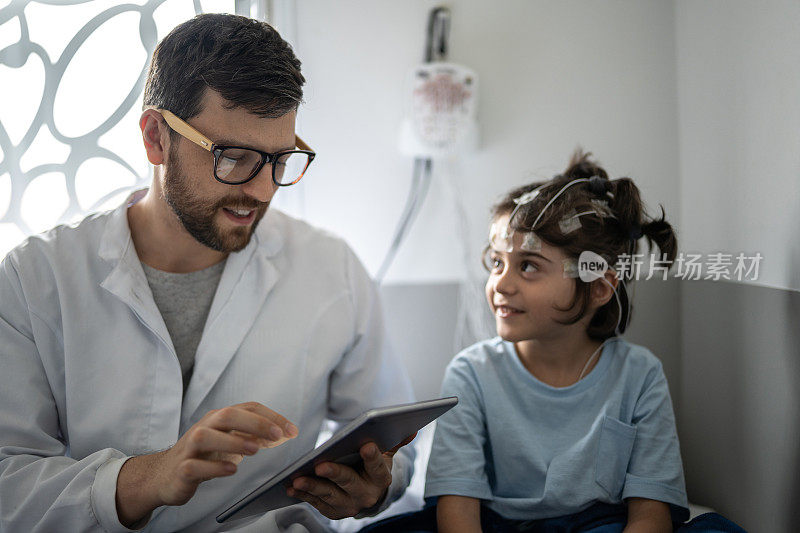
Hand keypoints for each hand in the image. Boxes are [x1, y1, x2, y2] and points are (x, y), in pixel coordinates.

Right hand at [116, 402, 296, 526]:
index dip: (272, 416)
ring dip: (233, 441)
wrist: (165, 475)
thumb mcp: (231, 441)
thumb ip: (256, 435)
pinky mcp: (182, 468)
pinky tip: (231, 469)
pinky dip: (214, 467)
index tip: (292, 430)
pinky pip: (195, 465)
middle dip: (254, 423)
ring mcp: (190, 447)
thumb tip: (285, 432)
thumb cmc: (203, 455)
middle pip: (226, 415)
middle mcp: (204, 427)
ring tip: (255, 450)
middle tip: (276, 435)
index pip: (247, 408)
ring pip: (206, 436)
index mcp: (219, 418)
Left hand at [287, 433, 415, 518]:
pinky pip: (316, 503)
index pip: (378, 467)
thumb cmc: (373, 467)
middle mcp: (366, 495)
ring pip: (329, 496)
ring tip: (298, 479)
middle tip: (321, 465)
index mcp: (381, 478)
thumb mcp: (385, 454)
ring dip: (312, 488)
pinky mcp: (333, 512)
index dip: (373, 457)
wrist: (368, 494)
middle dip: (335, 474)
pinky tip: (291, 486)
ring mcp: (348, 506)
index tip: (367, 445)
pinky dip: (303, 495)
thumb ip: (394, 441)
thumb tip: (411, 428)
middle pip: (350, 483)